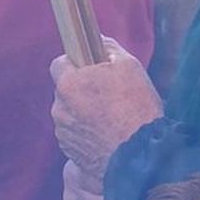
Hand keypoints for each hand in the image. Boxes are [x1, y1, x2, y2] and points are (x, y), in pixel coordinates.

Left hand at [50, 39, 162, 186]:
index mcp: (69, 83)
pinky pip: (74, 134)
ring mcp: (63, 132)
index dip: (75, 64)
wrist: (140, 157)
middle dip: (81, 90)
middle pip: (65, 90)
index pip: (59, 64)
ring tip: (112, 118)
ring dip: (84, 112)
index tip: (90, 68)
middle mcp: (60, 108)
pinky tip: (108, 135)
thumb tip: (99, 42)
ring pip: (70, 113)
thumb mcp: (129, 66)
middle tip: (108, 94)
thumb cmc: (136, 109)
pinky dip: (86, 132)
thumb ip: (109, 49)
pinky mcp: (70, 152)